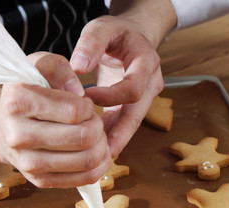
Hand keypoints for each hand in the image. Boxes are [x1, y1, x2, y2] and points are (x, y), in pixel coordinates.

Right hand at [0, 52, 112, 187]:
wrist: (0, 127)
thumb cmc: (26, 94)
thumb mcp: (37, 68)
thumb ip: (59, 68)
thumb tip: (79, 92)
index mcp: (18, 102)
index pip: (75, 111)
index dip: (89, 107)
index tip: (83, 105)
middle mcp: (18, 135)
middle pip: (84, 137)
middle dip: (98, 127)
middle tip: (93, 121)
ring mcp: (28, 163)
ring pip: (88, 160)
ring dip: (102, 147)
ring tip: (95, 136)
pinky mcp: (40, 180)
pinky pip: (84, 178)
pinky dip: (100, 166)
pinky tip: (98, 154)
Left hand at [70, 15, 164, 157]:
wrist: (135, 37)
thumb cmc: (117, 33)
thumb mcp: (102, 28)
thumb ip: (90, 44)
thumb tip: (77, 67)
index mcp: (147, 62)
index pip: (132, 88)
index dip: (110, 96)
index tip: (86, 97)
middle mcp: (151, 82)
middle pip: (137, 114)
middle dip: (121, 135)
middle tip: (104, 154)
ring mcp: (147, 96)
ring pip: (133, 123)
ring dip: (117, 139)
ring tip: (100, 158)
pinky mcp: (137, 105)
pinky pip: (126, 122)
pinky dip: (113, 134)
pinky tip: (99, 148)